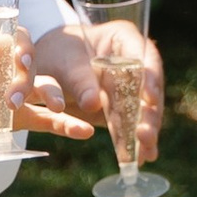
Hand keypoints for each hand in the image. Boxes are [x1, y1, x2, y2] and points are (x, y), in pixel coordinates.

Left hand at [0, 41, 97, 156]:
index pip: (11, 40)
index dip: (22, 47)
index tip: (22, 62)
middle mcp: (1, 69)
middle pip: (29, 66)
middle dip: (29, 80)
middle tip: (13, 102)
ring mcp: (10, 94)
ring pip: (43, 90)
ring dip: (53, 97)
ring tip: (58, 109)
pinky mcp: (15, 119)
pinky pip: (44, 120)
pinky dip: (63, 125)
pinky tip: (83, 132)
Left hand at [31, 17, 163, 161]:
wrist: (46, 61)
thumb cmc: (56, 51)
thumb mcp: (63, 62)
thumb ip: (78, 80)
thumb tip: (93, 104)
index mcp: (124, 39)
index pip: (145, 55)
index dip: (150, 76)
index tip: (149, 96)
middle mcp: (134, 62)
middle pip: (149, 88)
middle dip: (149, 113)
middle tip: (145, 134)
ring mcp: (130, 87)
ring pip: (143, 110)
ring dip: (145, 132)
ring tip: (146, 152)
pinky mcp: (121, 107)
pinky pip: (130, 124)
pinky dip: (134, 141)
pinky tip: (141, 158)